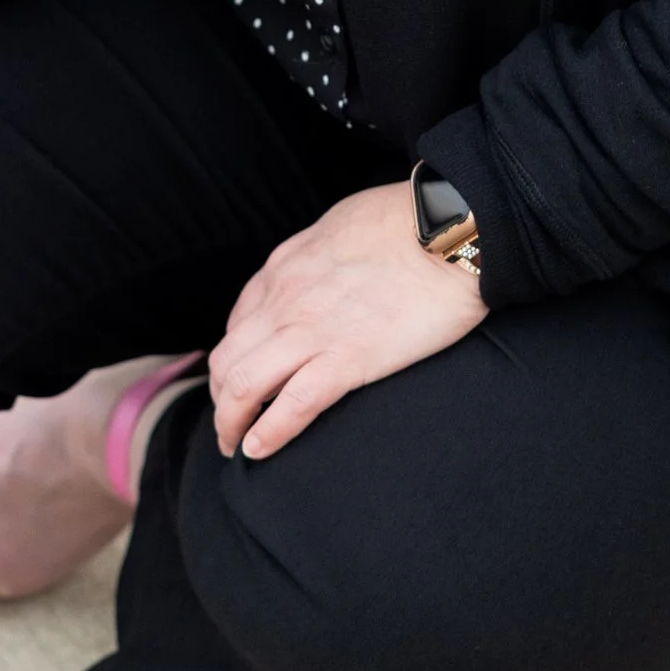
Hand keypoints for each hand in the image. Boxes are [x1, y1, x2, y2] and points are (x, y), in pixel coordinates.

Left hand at [209, 183, 484, 461]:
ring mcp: (312, 331)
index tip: (242, 381)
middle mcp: (284, 300)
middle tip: (229, 425)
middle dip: (221, 399)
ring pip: (244, 386)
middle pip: (227, 360)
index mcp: (284, 268)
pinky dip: (268, 433)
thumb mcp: (339, 224)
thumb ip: (317, 253)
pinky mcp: (348, 359)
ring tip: (234, 445)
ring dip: (231, 422)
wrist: (449, 228)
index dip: (233, 360)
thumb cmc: (407, 219)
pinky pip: (293, 404)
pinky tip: (258, 451)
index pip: (238, 324)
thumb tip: (319, 270)